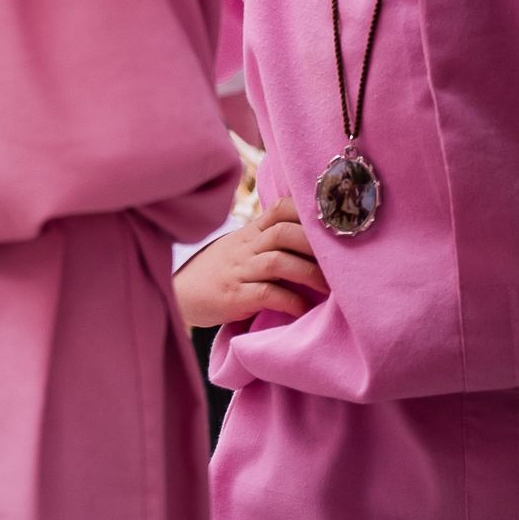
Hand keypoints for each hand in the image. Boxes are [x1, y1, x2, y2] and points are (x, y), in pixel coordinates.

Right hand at [174, 197, 328, 329]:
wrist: (178, 296)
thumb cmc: (218, 273)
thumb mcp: (239, 248)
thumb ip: (267, 240)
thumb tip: (313, 241)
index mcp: (249, 234)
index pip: (279, 209)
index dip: (307, 213)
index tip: (334, 228)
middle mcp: (245, 247)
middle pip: (284, 232)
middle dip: (316, 247)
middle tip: (340, 264)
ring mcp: (238, 271)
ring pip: (278, 261)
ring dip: (309, 274)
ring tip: (328, 289)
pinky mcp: (234, 296)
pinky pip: (268, 294)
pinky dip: (291, 301)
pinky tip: (303, 309)